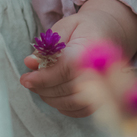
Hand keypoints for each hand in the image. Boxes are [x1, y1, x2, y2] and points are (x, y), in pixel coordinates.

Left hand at [19, 0, 136, 117]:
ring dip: (49, 98)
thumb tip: (30, 62)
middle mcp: (98, 72)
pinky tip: (54, 95)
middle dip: (42, 88)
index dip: (42, 78)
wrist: (110, 32)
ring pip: (70, 103)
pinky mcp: (102, 98)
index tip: (25, 79)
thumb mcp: (65, 26)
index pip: (63, 71)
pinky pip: (79, 110)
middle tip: (28, 81)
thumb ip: (48, 45)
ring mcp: (103, 88)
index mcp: (89, 52)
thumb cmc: (85, 28)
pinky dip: (63, 106)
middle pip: (65, 89)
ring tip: (39, 86)